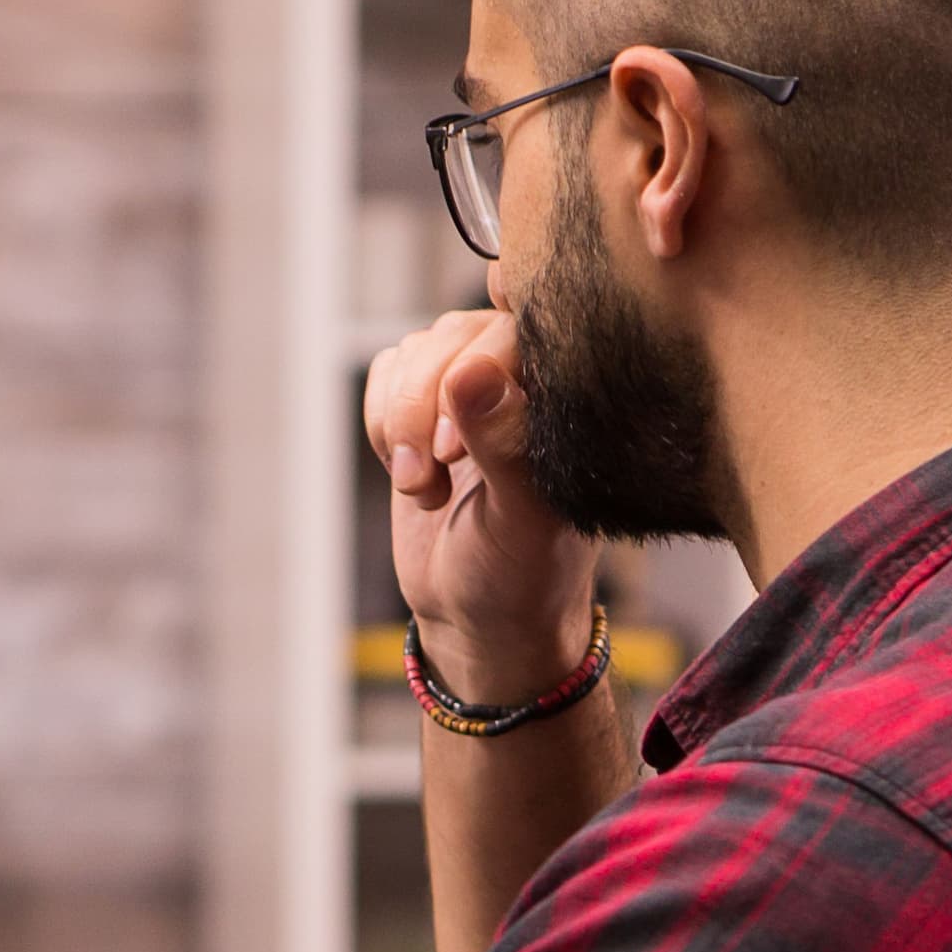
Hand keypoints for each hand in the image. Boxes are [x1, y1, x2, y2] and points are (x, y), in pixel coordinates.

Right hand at [361, 308, 599, 704]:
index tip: (455, 452)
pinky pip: (387, 373)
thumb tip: (469, 371)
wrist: (477, 616)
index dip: (469, 379)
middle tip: (432, 479)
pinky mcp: (427, 407)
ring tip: (425, 487)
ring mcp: (473, 391)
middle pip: (453, 336)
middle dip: (422, 409)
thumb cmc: (521, 575)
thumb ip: (502, 443)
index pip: (514, 334)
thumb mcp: (519, 518)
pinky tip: (410, 473)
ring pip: (415, 353)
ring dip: (399, 423)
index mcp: (570, 398)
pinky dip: (381, 423)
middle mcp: (525, 382)